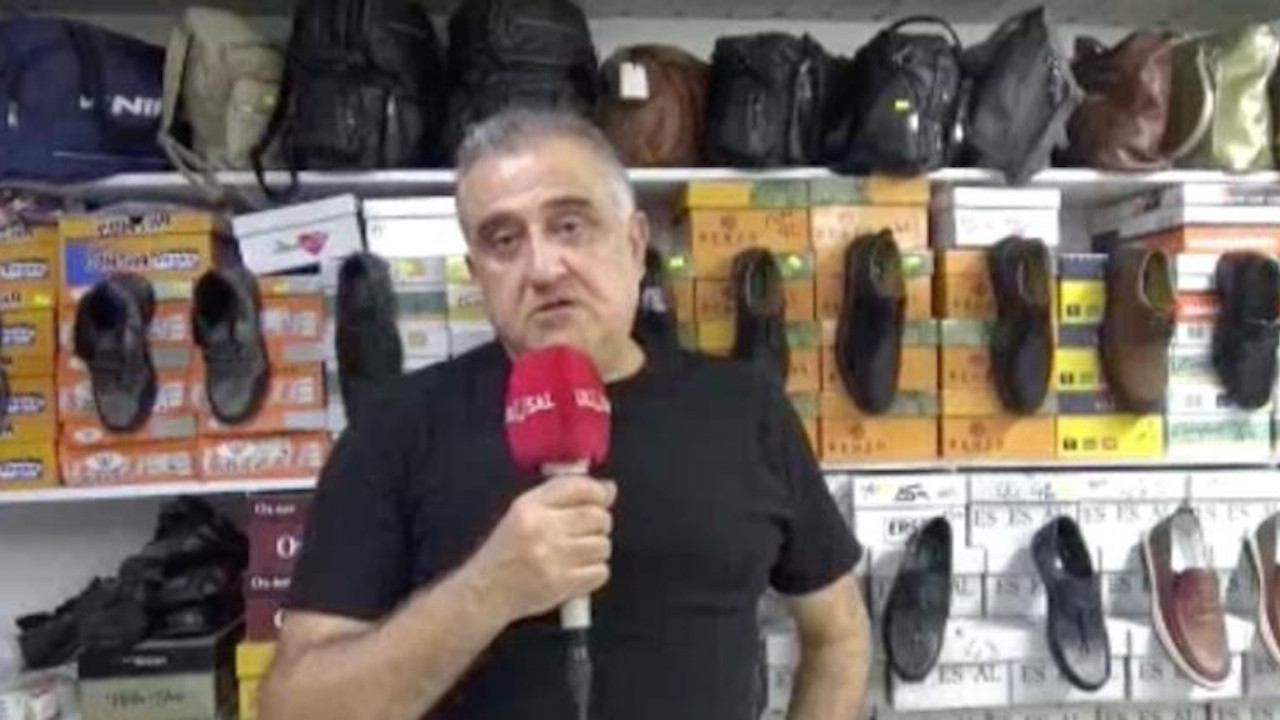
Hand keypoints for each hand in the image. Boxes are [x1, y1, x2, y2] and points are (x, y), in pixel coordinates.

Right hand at [467, 475, 615, 623]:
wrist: (486, 592)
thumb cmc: (505, 551)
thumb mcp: (523, 512)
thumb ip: (562, 496)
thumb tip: (608, 489)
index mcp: (530, 507)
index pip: (578, 488)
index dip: (599, 491)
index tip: (603, 497)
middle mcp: (542, 529)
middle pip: (597, 516)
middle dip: (600, 523)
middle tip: (588, 530)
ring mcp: (553, 558)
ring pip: (602, 545)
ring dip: (596, 550)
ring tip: (579, 553)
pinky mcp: (562, 584)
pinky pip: (600, 572)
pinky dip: (594, 572)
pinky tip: (578, 571)